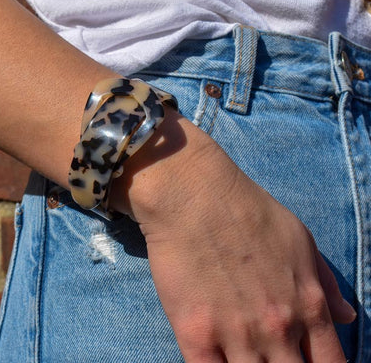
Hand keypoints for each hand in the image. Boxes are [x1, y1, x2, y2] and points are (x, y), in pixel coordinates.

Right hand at [110, 110, 355, 361]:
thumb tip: (348, 317)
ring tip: (244, 359)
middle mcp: (278, 329)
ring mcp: (236, 336)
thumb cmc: (249, 212)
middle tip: (271, 359)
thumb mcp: (302, 242)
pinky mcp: (195, 335)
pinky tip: (217, 361)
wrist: (195, 198)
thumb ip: (326, 285)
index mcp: (309, 308)